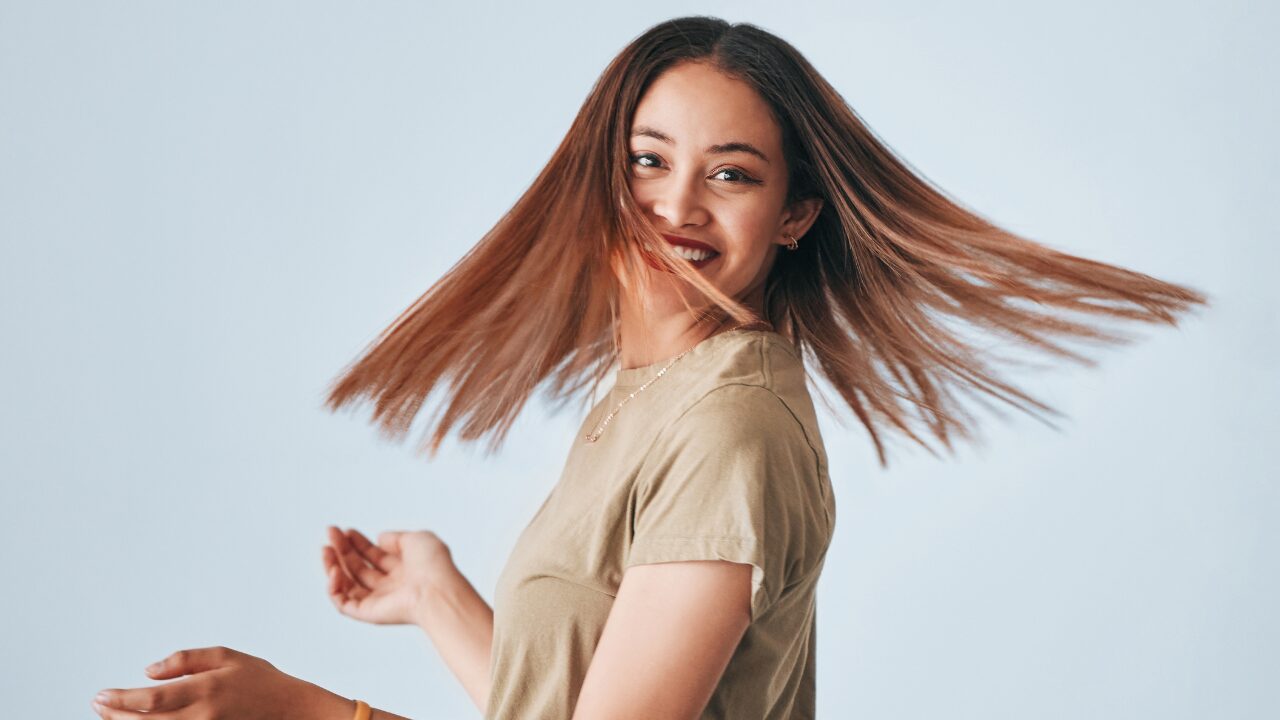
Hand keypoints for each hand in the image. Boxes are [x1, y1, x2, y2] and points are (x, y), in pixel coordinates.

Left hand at [91, 645, 317, 718]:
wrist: (292, 710)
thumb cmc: (262, 681)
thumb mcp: (228, 657)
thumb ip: (187, 659)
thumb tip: (149, 670)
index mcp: (206, 689)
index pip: (151, 698)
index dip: (120, 699)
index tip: (101, 695)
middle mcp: (203, 716)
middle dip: (115, 715)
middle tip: (98, 705)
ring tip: (110, 717)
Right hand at [324, 525, 459, 626]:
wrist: (437, 589)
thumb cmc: (435, 565)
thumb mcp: (418, 539)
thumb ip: (397, 537)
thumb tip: (380, 538)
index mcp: (403, 569)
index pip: (374, 555)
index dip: (359, 542)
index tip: (346, 530)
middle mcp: (391, 586)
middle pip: (358, 567)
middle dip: (343, 549)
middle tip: (331, 532)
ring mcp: (379, 600)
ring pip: (347, 585)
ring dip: (333, 566)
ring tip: (326, 549)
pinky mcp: (369, 614)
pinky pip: (343, 604)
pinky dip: (334, 588)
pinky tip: (335, 570)